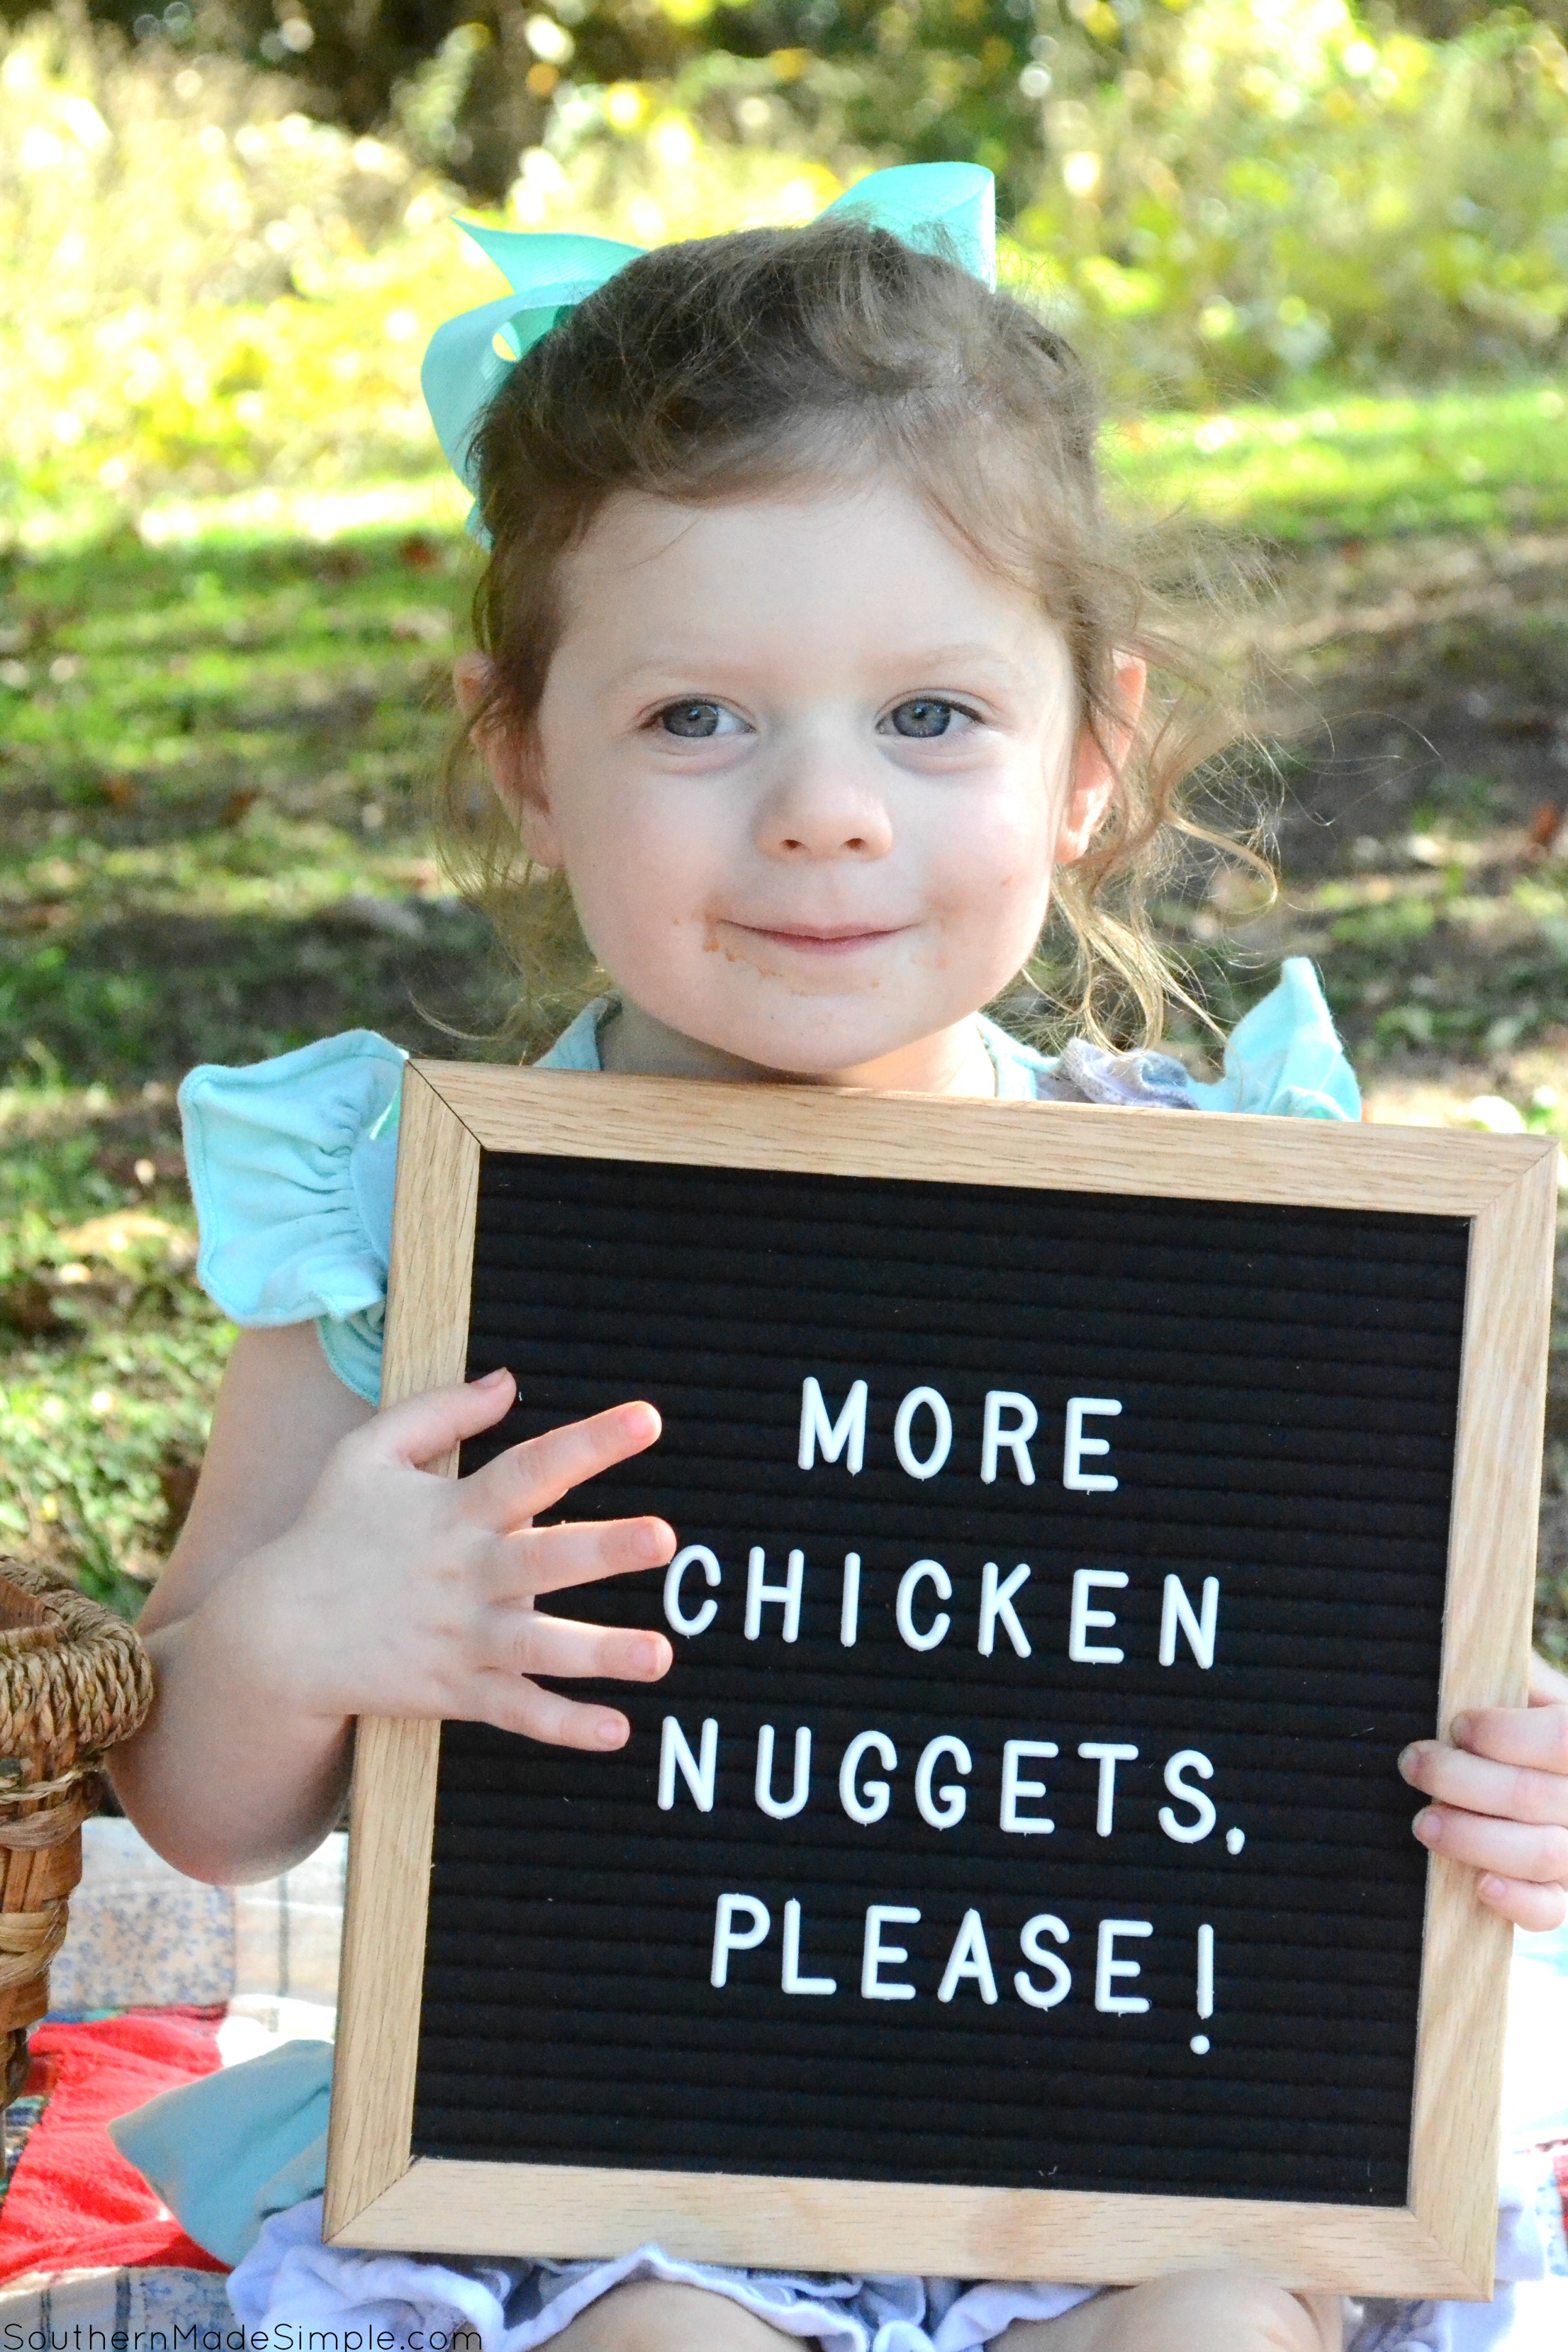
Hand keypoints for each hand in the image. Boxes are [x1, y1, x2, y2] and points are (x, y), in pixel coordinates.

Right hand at [228, 1367, 675, 1751]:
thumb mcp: (366, 1454)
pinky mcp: (455, 1693)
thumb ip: (439, 1412)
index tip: (648, 1420)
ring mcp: (462, 1640)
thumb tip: (508, 1381)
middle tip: (665, 1537)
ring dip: (602, 1652)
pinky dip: (564, 1726)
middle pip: (544, 1559)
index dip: (589, 1443)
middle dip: (605, 1549)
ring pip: (540, 1648)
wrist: (274, 1637)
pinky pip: (517, 1713)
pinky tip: (617, 1731)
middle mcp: (467, 1575)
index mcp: (455, 1512)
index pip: (531, 1468)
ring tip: (661, 1656)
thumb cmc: (327, 1533)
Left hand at [1399, 1653, 1567, 1929]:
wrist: (1535, 1774)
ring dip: (1471, 1837)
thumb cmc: (1523, 1724)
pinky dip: (1515, 1900)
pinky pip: (1551, 1908)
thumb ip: (1503, 1683)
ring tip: (1424, 1821)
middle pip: (1531, 1795)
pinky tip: (1479, 1883)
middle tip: (1413, 1765)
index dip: (1502, 1733)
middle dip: (1458, 1779)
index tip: (1457, 1726)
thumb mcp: (1523, 1691)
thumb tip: (1459, 1672)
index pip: (1561, 1738)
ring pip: (1539, 1852)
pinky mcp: (1564, 1893)